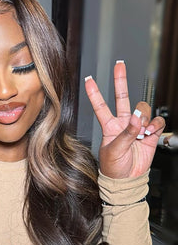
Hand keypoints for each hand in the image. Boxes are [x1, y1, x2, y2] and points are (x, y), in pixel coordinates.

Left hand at [85, 61, 164, 178]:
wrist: (127, 179)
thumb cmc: (114, 168)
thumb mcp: (114, 151)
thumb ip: (126, 134)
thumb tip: (138, 119)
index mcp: (109, 127)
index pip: (100, 106)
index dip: (95, 93)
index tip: (89, 79)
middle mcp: (122, 123)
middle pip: (122, 98)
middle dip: (120, 81)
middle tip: (119, 65)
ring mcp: (136, 127)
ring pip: (143, 110)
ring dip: (144, 117)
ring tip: (142, 131)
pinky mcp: (149, 134)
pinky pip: (157, 122)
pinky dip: (156, 125)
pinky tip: (150, 133)